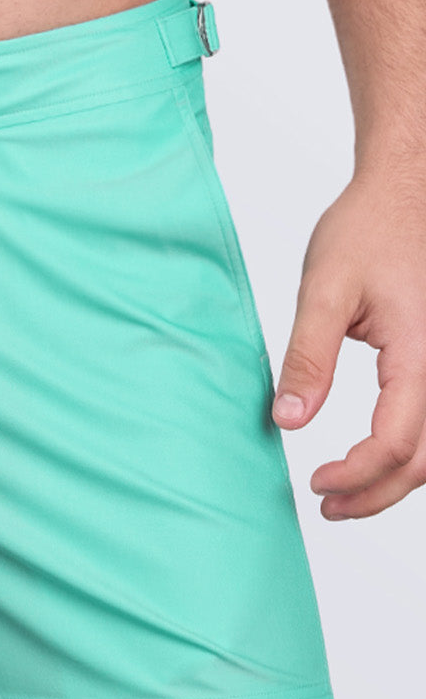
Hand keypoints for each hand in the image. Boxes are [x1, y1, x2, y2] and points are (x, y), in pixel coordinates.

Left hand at [271, 171, 425, 518]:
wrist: (405, 192)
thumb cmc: (367, 231)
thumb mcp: (324, 290)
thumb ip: (307, 357)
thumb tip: (287, 420)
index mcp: (421, 352)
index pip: (397, 441)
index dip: (357, 474)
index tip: (315, 482)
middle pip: (425, 460)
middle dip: (377, 493)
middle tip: (327, 506)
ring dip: (396, 479)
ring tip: (347, 492)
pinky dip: (411, 451)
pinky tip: (375, 457)